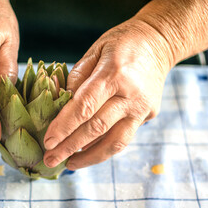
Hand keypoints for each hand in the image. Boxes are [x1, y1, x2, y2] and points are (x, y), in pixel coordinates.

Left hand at [43, 19, 174, 169]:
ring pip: (115, 142)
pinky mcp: (149, 116)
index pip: (85, 106)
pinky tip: (87, 152)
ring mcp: (142, 108)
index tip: (48, 142)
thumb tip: (59, 104)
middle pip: (97, 128)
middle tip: (50, 160)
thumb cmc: (121, 44)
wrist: (159, 43)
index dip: (64, 126)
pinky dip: (104, 148)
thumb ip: (76, 78)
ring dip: (90, 158)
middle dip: (71, 147)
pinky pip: (123, 137)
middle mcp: (131, 95)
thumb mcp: (95, 51)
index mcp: (114, 73)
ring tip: (69, 164)